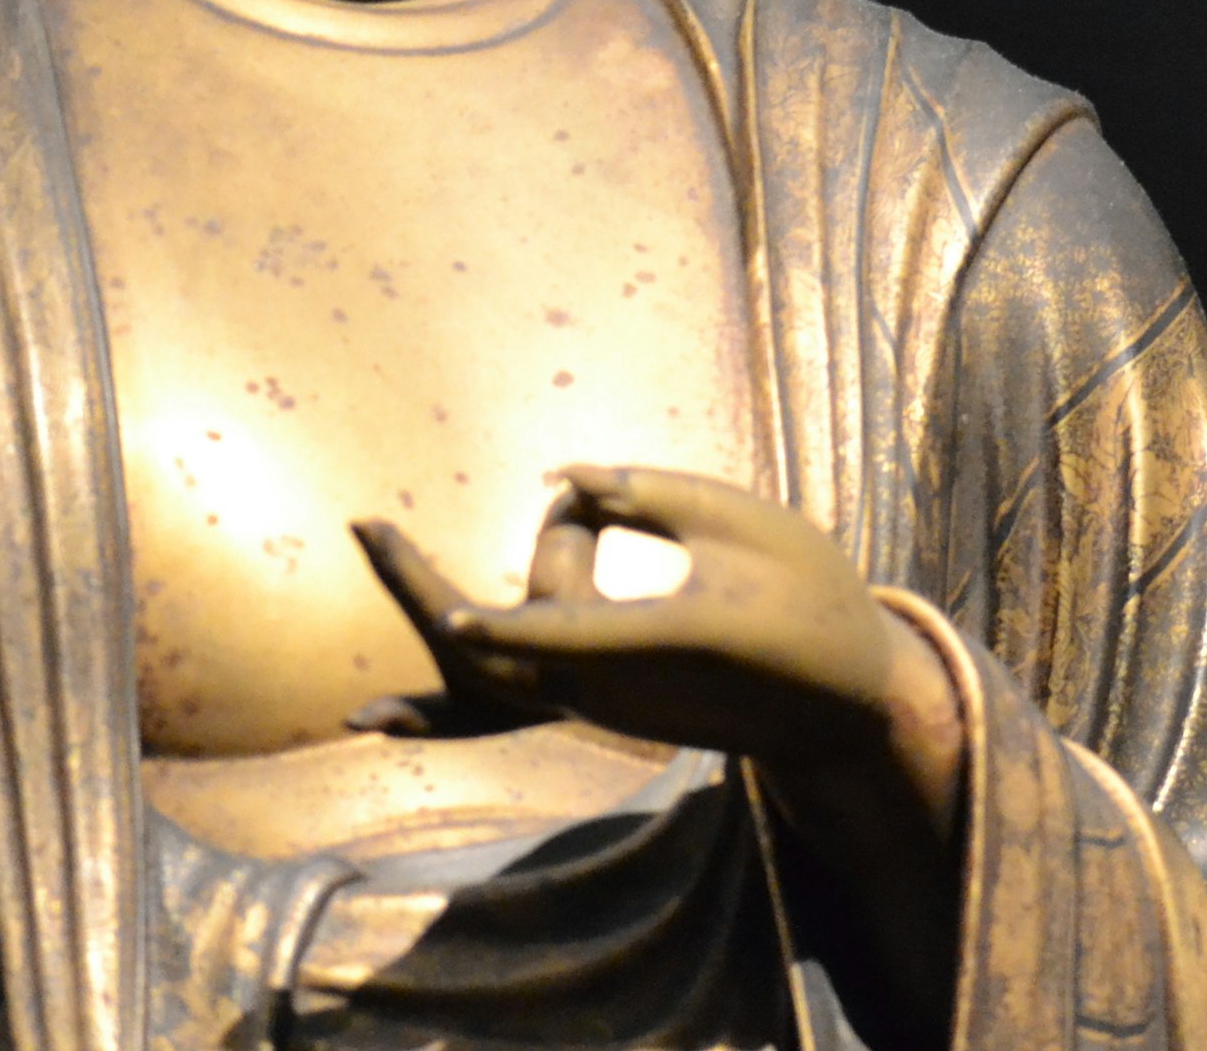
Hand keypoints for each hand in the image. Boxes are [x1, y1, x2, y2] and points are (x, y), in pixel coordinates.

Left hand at [353, 467, 968, 1037]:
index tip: (453, 619)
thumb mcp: (751, 524)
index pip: (570, 635)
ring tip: (431, 528)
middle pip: (499, 654)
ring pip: (508, 654)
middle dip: (426, 587)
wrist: (842, 703)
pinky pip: (511, 698)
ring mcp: (600, 711)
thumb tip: (561, 481)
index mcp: (666, 643)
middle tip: (364, 524)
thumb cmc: (812, 599)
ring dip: (497, 574)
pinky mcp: (595, 710)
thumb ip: (651, 493)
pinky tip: (376, 724)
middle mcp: (616, 693)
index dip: (513, 624)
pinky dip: (451, 698)